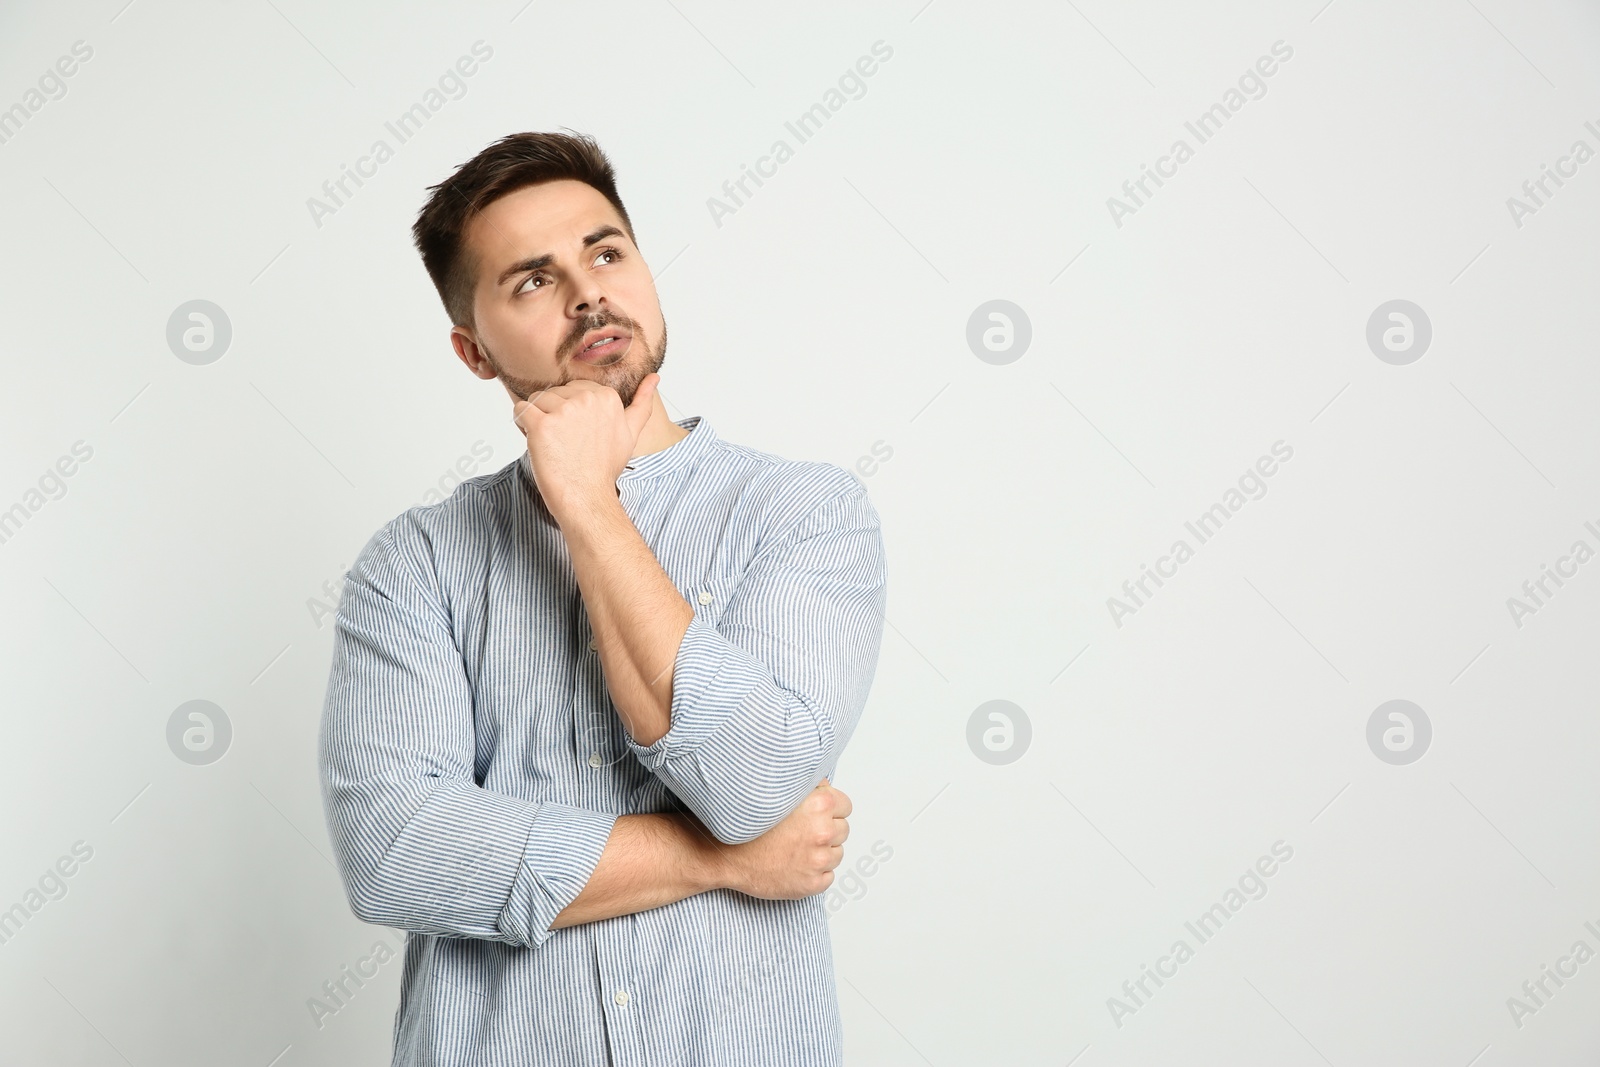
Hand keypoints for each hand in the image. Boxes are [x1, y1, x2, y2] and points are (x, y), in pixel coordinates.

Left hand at [511, 374, 658, 516]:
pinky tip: (537, 442)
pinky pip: (520, 410)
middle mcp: (587, 399)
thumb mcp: (631, 433)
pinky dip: (522, 425)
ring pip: (537, 400)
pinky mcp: (542, 425)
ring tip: (553, 444)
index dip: (571, 411)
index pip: (573, 389)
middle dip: (554, 414)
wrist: (588, 498)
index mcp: (607, 396)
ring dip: (538, 420)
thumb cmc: (604, 468)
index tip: (579, 434)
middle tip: (567, 442)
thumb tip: (654, 377)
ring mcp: (564, 411)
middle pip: (554, 393)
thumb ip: (642, 402)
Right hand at [717, 779, 851, 899]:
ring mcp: (818, 860)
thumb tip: (825, 785)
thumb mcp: (778, 791)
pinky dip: (815, 873)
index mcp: (820, 805)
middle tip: (802, 833)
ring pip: (837, 854)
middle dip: (826, 830)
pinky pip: (827, 876)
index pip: (846, 806)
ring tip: (796, 849)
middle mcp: (823, 832)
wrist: (724, 854)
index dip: (831, 809)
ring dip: (822, 852)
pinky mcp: (812, 884)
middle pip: (842, 830)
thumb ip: (808, 786)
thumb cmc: (748, 824)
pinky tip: (795, 865)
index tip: (817, 814)